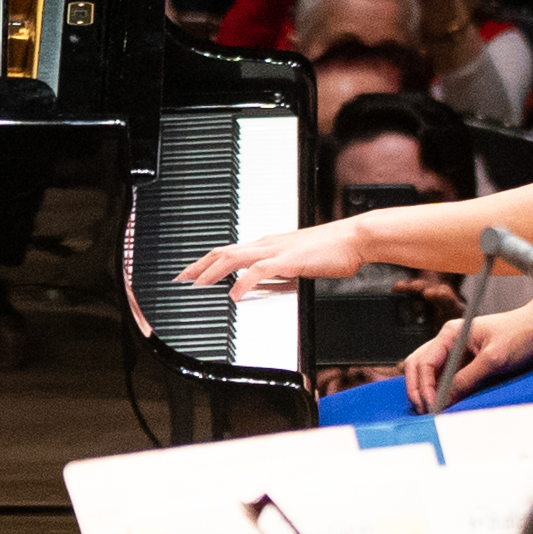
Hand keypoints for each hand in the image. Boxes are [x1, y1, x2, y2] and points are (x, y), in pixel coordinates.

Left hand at [178, 214, 367, 302]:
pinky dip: (243, 282)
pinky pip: (259, 271)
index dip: (205, 262)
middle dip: (198, 266)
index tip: (189, 274)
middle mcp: (266, 244)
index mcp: (267, 245)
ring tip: (196, 286)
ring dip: (212, 272)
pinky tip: (234, 294)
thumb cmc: (330, 251)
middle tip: (179, 280)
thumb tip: (258, 285)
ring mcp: (276, 250)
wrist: (353, 239)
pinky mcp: (289, 260)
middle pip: (222, 252)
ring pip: (234, 258)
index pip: (228, 251)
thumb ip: (276, 273)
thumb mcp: (295, 263)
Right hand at [404, 302, 532, 411]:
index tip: (433, 407)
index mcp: (450, 333)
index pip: (424, 362)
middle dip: (418, 390)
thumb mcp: (494, 360)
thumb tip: (445, 400)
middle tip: (426, 412)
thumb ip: (467, 379)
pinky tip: (445, 403)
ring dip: (426, 391)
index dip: (424, 387)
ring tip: (432, 411)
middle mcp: (448, 341)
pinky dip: (441, 391)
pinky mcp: (466, 362)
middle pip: (419, 366)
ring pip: (429, 373)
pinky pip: (446, 377)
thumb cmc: (521, 334)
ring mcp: (456, 352)